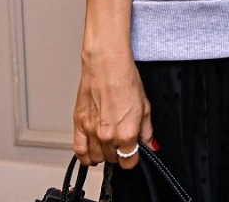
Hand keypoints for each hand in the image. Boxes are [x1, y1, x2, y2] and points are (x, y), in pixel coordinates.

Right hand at [73, 46, 151, 167]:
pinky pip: (78, 151)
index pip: (129, 162)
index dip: (133, 158)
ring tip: (108, 144)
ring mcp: (91, 132)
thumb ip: (147, 131)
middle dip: (119, 153)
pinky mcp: (78, 125)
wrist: (107, 66)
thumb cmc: (126, 80)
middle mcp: (108, 136)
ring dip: (103, 154)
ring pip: (95, 158)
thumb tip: (150, 145)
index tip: (133, 152)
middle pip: (112, 159)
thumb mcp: (145, 107)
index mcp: (126, 133)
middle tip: (122, 141)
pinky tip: (91, 153)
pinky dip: (85, 156)